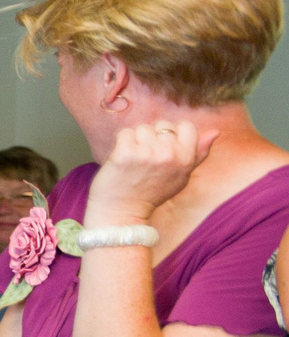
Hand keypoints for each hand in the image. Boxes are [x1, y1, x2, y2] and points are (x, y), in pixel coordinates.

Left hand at [90, 118, 213, 222]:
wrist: (123, 211)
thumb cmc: (153, 193)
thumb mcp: (182, 176)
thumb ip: (199, 154)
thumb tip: (216, 131)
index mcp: (186, 159)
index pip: (187, 126)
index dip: (174, 134)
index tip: (164, 149)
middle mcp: (169, 154)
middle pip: (163, 125)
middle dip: (153, 137)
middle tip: (147, 158)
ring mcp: (146, 153)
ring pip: (142, 127)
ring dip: (136, 139)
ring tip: (135, 159)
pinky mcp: (125, 153)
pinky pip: (124, 132)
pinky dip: (121, 142)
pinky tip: (122, 158)